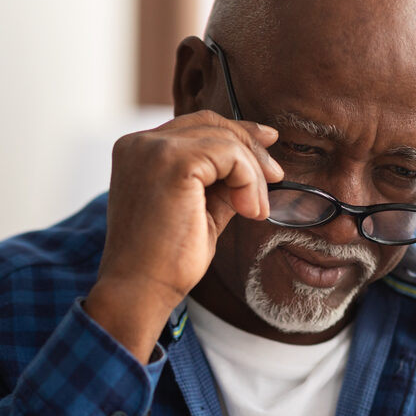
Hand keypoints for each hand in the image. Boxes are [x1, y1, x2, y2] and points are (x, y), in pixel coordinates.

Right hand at [85, 110, 282, 359]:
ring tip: (254, 211)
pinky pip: (230, 154)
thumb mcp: (200, 209)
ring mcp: (152, 148)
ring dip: (252, 174)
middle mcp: (140, 143)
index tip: (268, 143)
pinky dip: (248, 180)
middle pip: (211, 124)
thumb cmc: (165, 260)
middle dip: (251, 147)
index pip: (195, 125)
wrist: (140, 291)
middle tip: (276, 176)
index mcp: (139, 151)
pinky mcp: (172, 161)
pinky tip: (248, 210)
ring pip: (225, 140)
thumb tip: (256, 163)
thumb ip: (221, 182)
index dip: (236, 132)